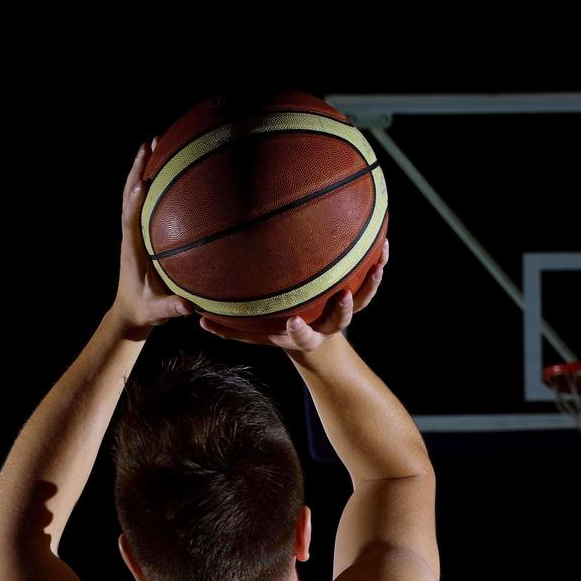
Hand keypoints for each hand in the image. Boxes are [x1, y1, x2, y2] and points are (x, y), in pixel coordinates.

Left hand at [112, 136, 195, 337]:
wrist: (129, 311)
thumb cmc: (144, 310)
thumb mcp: (157, 312)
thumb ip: (171, 308)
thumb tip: (189, 306)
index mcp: (131, 250)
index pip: (130, 220)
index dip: (135, 201)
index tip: (143, 182)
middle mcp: (130, 234)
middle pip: (130, 195)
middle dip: (139, 169)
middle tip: (150, 143)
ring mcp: (134, 230)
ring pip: (135, 192)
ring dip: (143, 166)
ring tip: (156, 142)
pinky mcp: (141, 230)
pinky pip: (145, 200)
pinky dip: (153, 179)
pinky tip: (167, 164)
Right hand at [198, 237, 388, 351]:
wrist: (315, 339)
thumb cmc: (279, 331)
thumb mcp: (256, 334)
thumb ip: (231, 329)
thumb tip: (199, 321)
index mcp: (304, 334)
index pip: (302, 336)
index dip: (300, 332)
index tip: (293, 323)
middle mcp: (328, 324)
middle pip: (340, 321)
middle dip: (344, 310)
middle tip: (345, 296)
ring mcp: (344, 310)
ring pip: (363, 300)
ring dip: (371, 284)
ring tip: (377, 263)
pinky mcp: (356, 295)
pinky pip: (369, 280)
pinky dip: (377, 263)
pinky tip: (382, 242)